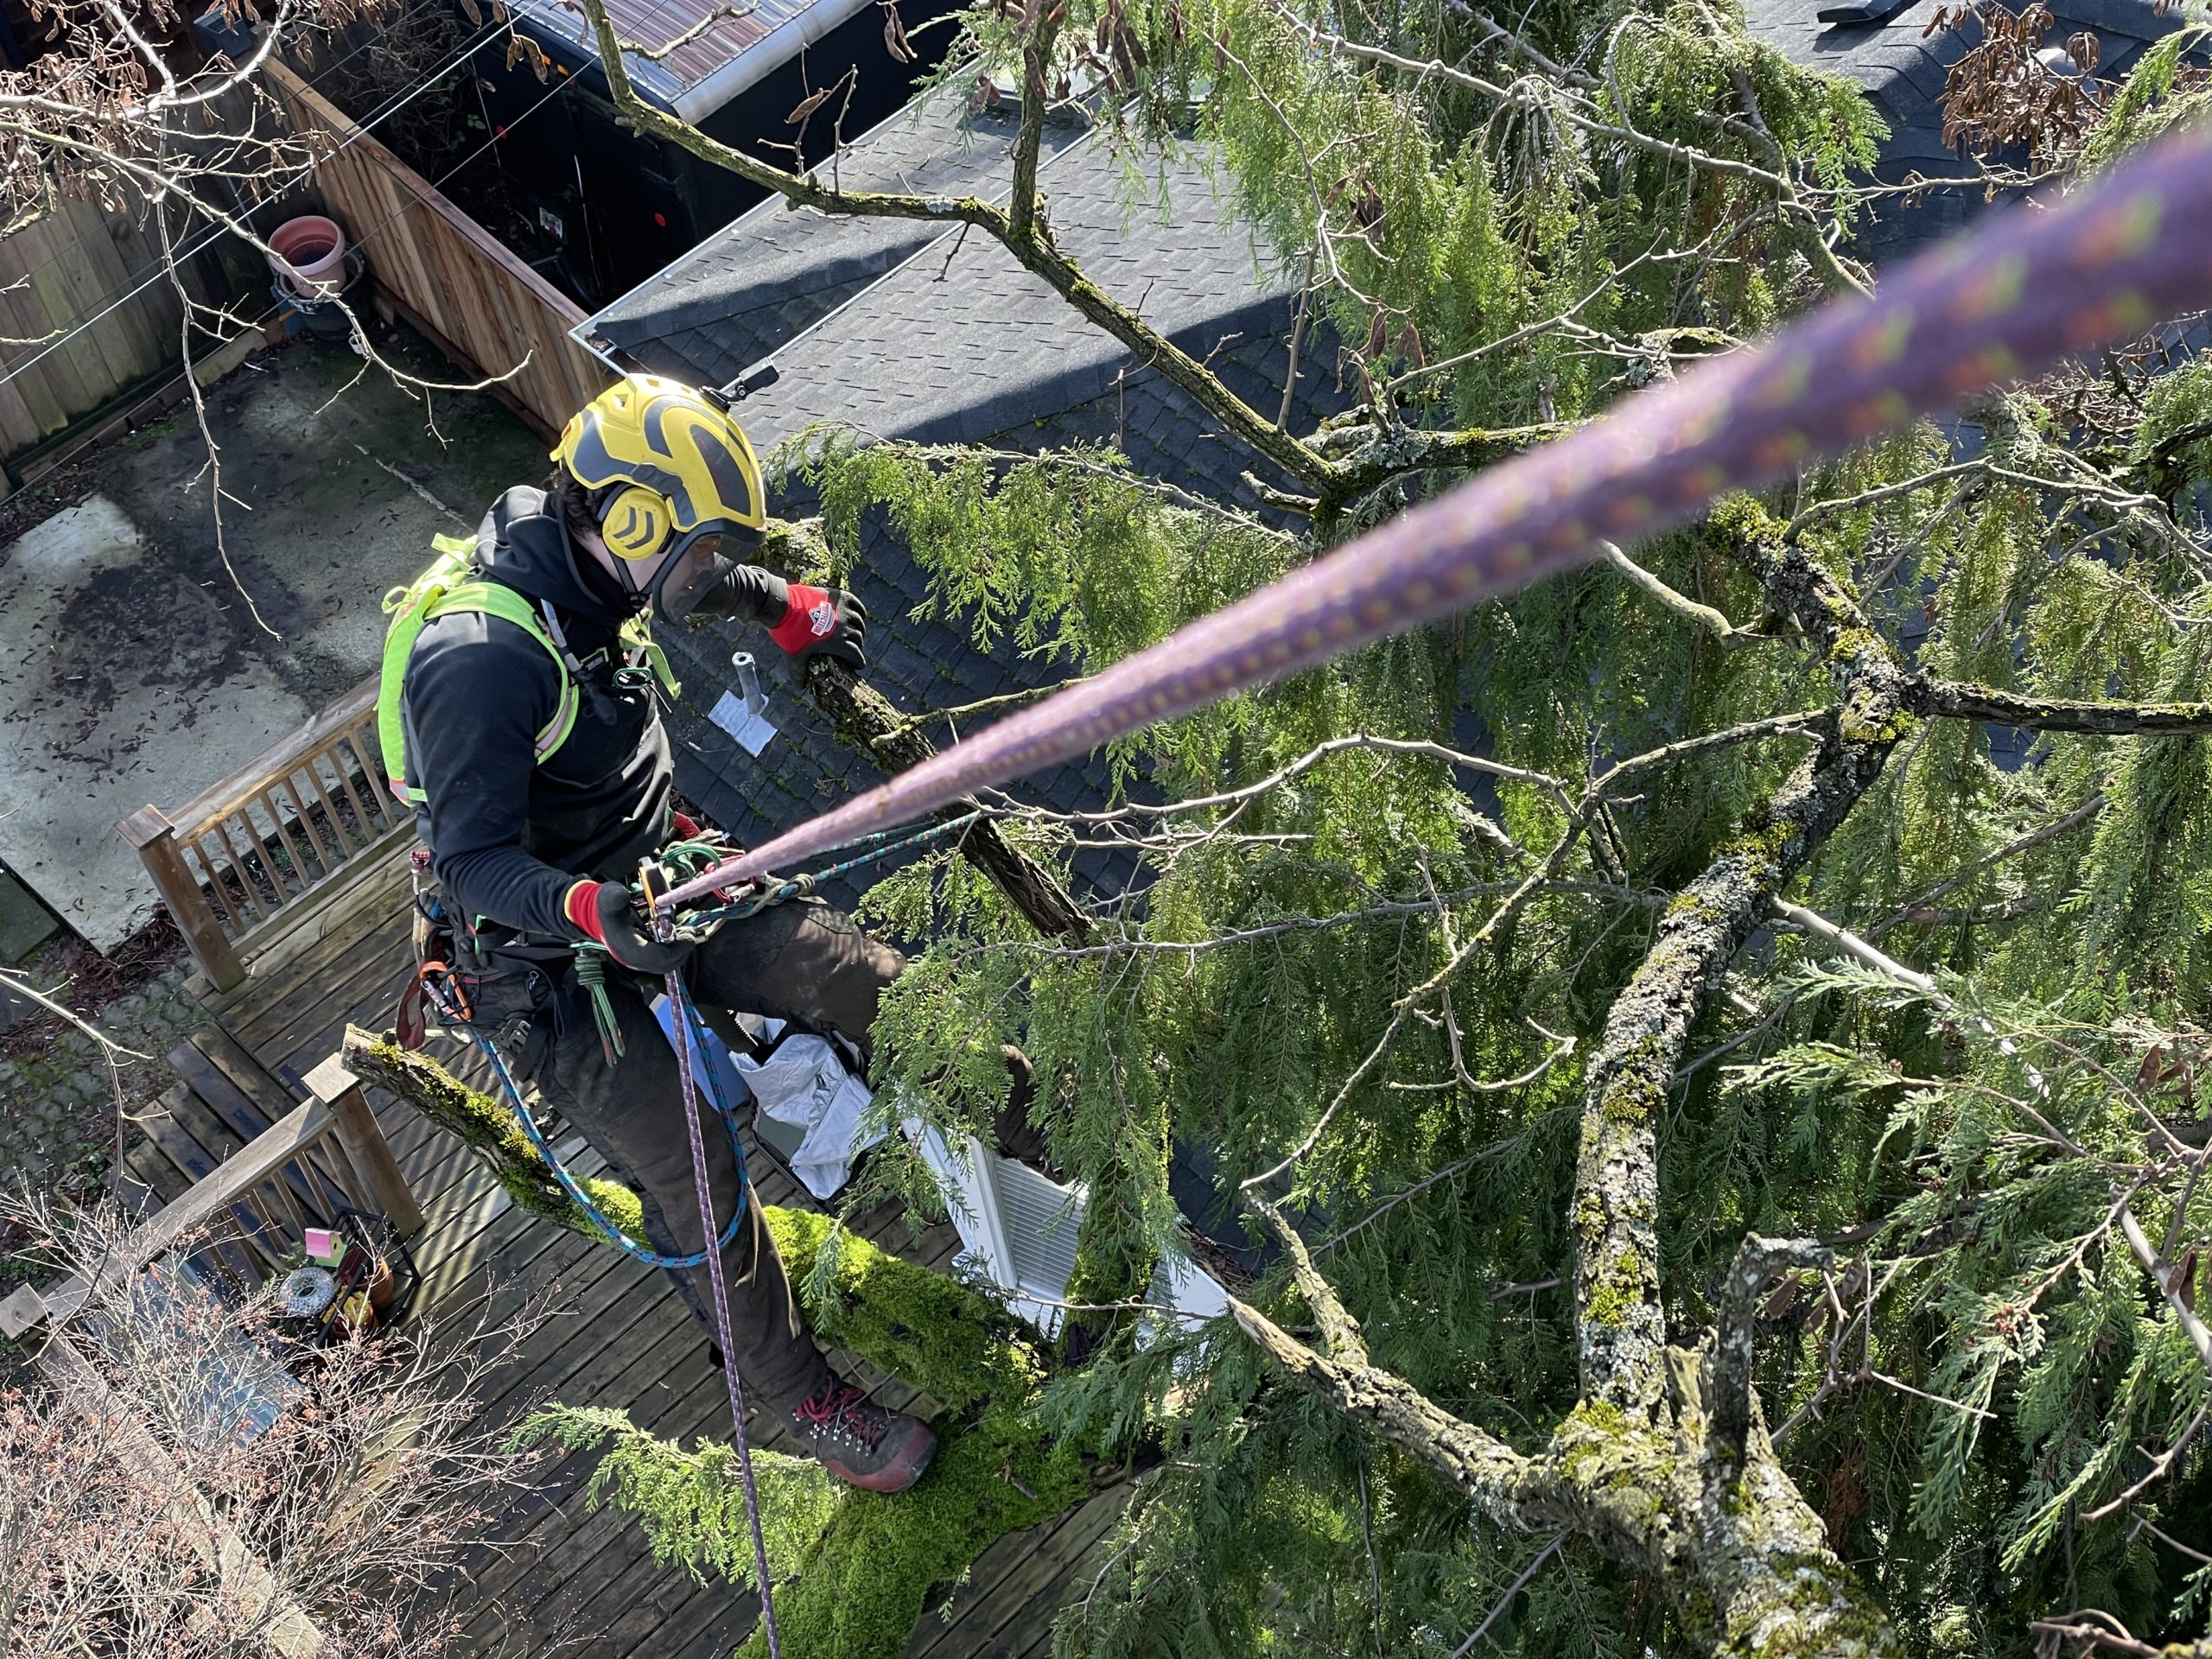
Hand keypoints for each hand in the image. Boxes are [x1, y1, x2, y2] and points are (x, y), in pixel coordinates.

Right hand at [564, 880, 696, 972]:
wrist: (599, 915)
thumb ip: (615, 897)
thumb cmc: (607, 906)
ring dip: (680, 951)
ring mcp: (640, 960)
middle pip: (664, 965)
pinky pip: (664, 959)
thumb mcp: (609, 897)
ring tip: (688, 934)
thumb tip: (624, 896)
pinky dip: (675, 950)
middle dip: (681, 951)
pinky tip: (681, 935)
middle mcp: (634, 958)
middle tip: (691, 935)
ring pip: (666, 964)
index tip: (687, 936)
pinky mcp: (645, 957)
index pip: (656, 957)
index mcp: (627, 948)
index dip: (675, 949)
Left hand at [768, 583, 866, 670]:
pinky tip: (858, 616)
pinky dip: (860, 611)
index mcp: (838, 642)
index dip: (858, 663)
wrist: (782, 607)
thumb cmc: (789, 634)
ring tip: (854, 634)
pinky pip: (857, 604)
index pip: (857, 655)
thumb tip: (801, 688)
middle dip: (857, 647)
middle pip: (859, 639)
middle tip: (851, 650)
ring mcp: (843, 610)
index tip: (857, 665)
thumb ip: (798, 674)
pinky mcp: (839, 596)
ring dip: (859, 630)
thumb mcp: (794, 657)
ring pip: (859, 622)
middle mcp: (844, 626)